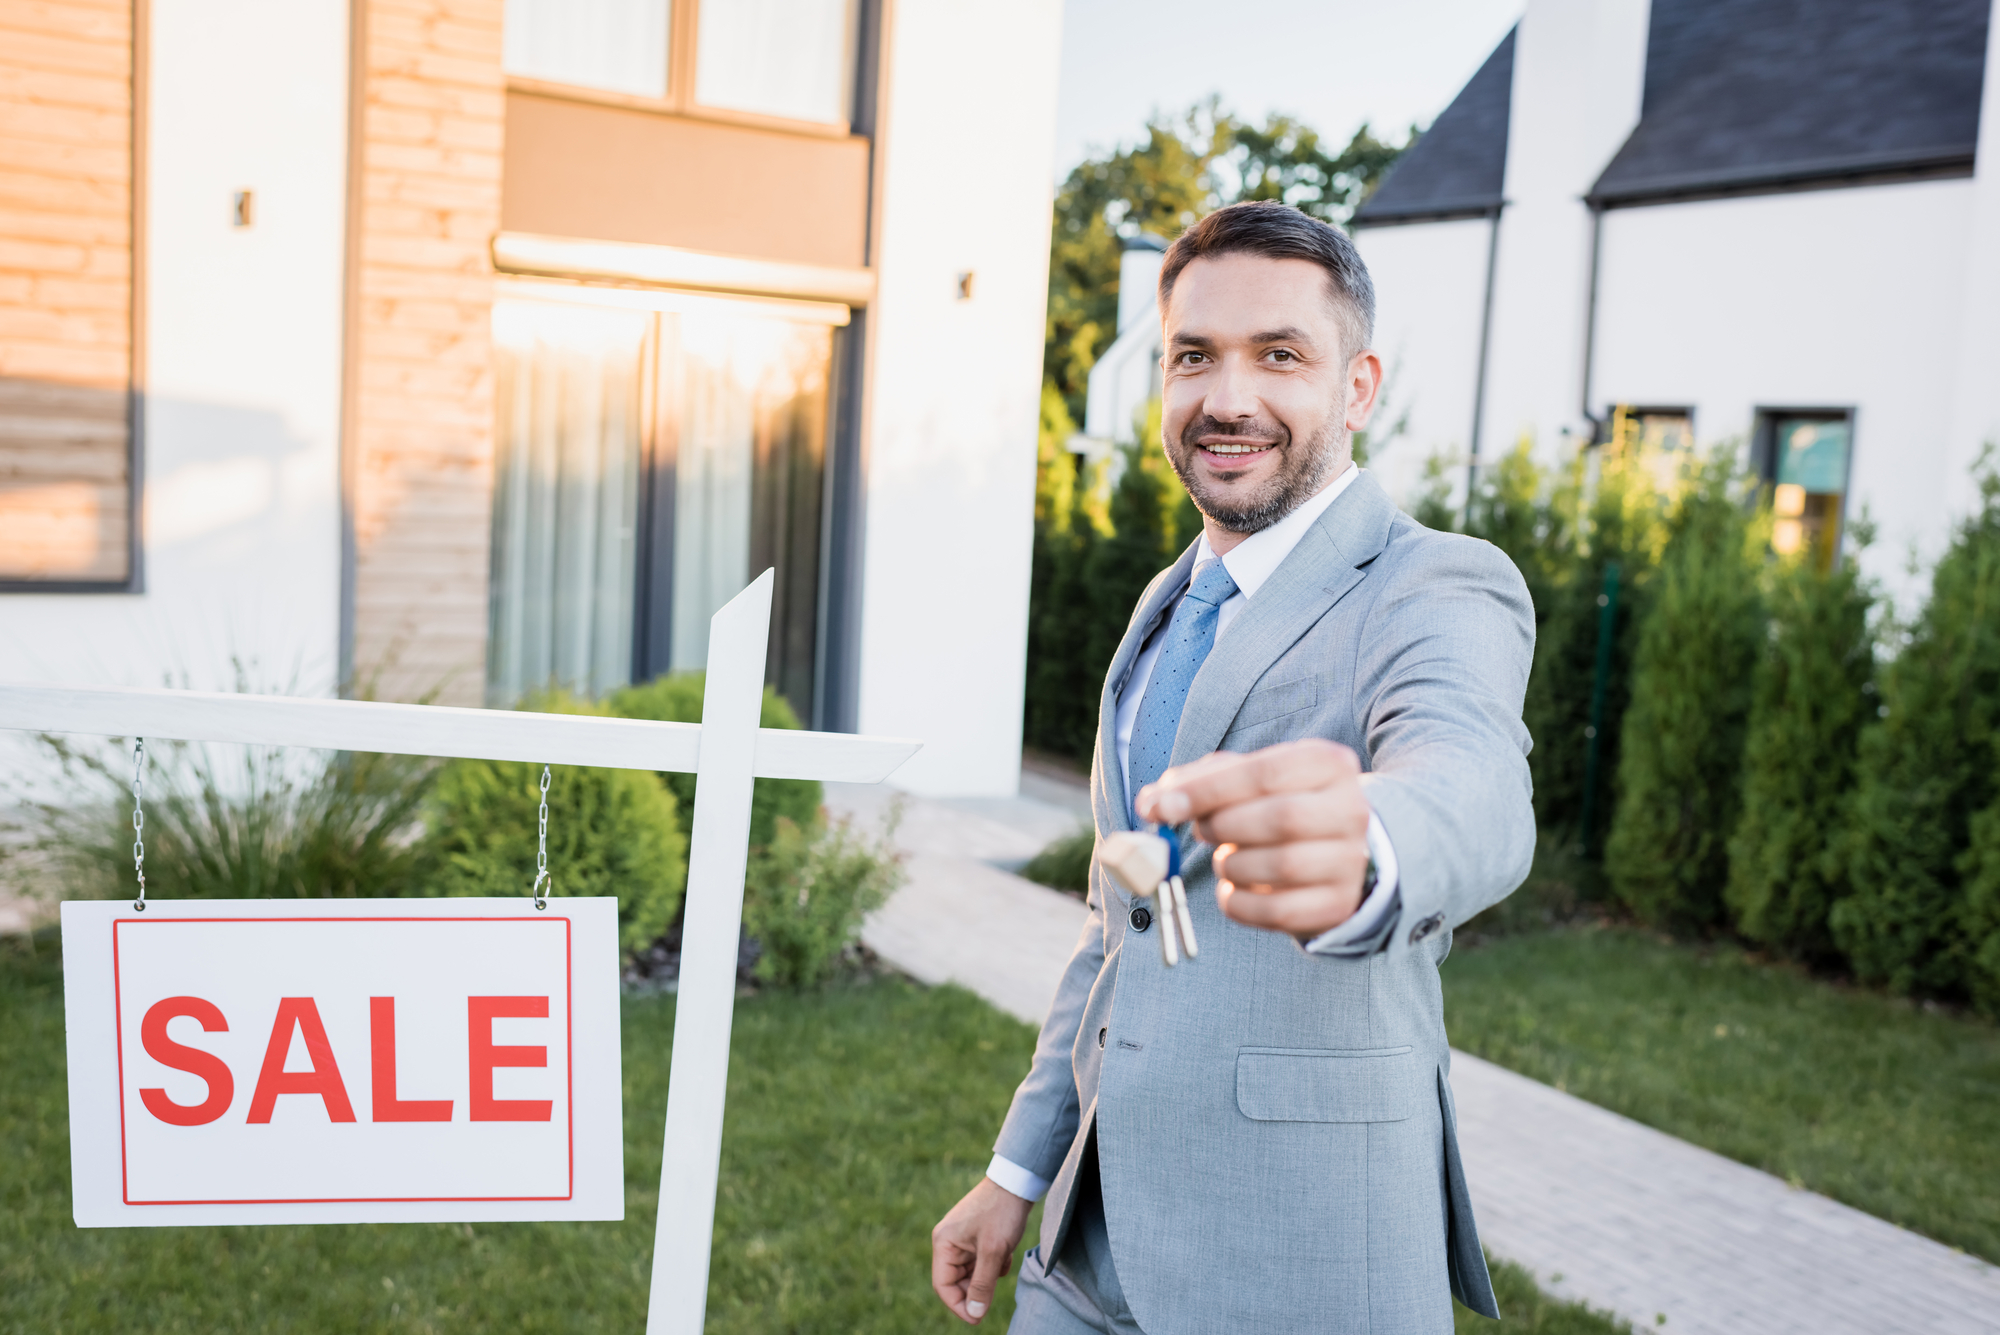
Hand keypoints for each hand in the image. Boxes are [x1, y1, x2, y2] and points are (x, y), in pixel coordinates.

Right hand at [932, 1175, 1032, 1323]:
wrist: (1017, 1181)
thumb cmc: (1001, 1212)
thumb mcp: (994, 1252)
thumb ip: (982, 1285)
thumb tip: (974, 1315)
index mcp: (944, 1244)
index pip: (943, 1286)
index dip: (958, 1306)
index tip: (977, 1319)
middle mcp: (948, 1242)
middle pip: (956, 1281)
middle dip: (977, 1287)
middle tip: (996, 1282)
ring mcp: (961, 1239)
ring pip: (971, 1273)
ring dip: (989, 1275)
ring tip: (1002, 1259)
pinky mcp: (975, 1237)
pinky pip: (981, 1263)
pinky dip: (994, 1264)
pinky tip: (1006, 1252)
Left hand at [1135, 738, 1371, 938]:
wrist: (1334, 851)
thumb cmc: (1276, 805)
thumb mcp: (1245, 779)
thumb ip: (1197, 782)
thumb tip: (1151, 802)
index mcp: (1328, 764)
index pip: (1263, 773)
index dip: (1206, 791)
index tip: (1161, 807)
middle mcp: (1351, 810)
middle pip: (1279, 818)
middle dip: (1223, 827)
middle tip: (1203, 831)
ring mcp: (1350, 861)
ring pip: (1280, 866)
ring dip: (1231, 865)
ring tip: (1226, 858)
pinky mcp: (1338, 904)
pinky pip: (1278, 910)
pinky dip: (1239, 903)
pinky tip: (1232, 889)